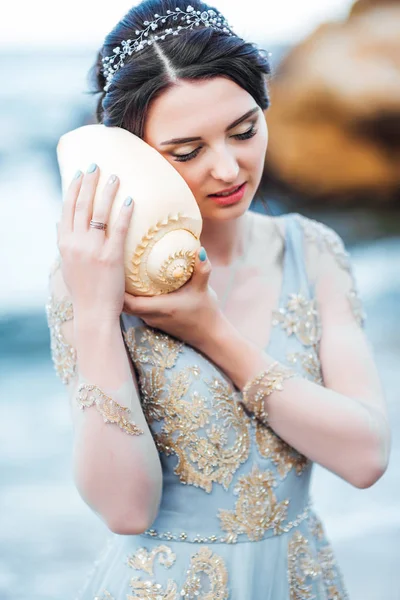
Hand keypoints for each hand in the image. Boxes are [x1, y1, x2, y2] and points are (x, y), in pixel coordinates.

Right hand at [56, 164, 134, 323]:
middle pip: (81, 205)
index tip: (79, 174)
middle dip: (88, 182)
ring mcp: (93, 249)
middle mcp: (76, 243)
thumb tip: (60, 223)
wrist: (93, 312)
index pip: (67, 209)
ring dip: (106, 191)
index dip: (73, 189)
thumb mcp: (67, 265)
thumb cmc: (83, 291)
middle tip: (96, 166)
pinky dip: (124, 212)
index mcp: (64, 244)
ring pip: (99, 212)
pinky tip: (130, 200)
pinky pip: (119, 229)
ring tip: (115, 176)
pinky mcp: (111, 257)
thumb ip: (64, 243)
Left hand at [122, 248, 223, 348]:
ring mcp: (152, 320)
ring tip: (120, 274)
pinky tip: (135, 286)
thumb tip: (199, 249)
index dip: (118, 290)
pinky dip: (133, 299)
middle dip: (116, 289)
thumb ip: (202, 269)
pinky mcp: (156, 321)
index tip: (113, 272)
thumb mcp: (203, 289)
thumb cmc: (206, 313)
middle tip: (113, 269)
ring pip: (130, 308)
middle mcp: (152, 316)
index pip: (130, 302)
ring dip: (124, 294)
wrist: (210, 336)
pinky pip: (137, 310)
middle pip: (124, 305)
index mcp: (160, 308)